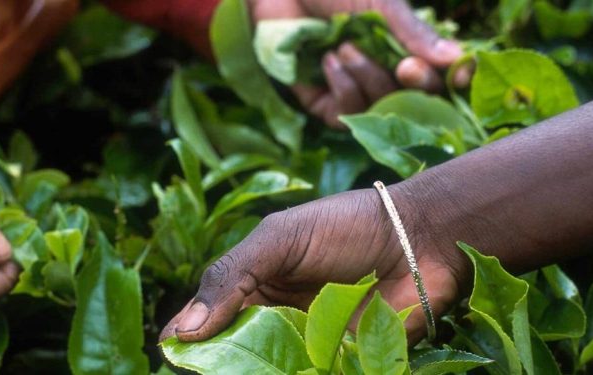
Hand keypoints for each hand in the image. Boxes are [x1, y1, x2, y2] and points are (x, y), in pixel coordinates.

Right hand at [161, 188, 462, 342]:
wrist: (419, 237)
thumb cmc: (346, 227)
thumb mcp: (278, 240)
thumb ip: (230, 277)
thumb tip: (182, 330)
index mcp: (252, 289)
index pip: (207, 322)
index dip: (187, 340)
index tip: (173, 354)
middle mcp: (274, 324)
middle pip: (232, 357)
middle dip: (216, 366)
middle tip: (202, 370)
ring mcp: (308, 351)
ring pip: (266, 372)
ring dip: (251, 371)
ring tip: (251, 368)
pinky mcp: (342, 367)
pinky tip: (287, 372)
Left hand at [249, 0, 466, 126]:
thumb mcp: (381, 3)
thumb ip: (414, 32)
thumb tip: (457, 58)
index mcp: (409, 50)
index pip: (444, 78)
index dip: (457, 83)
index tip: (460, 75)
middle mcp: (387, 76)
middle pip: (420, 103)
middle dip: (416, 86)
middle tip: (405, 65)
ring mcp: (356, 92)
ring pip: (381, 109)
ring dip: (367, 78)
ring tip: (345, 46)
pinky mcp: (324, 104)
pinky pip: (345, 116)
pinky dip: (341, 89)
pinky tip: (328, 61)